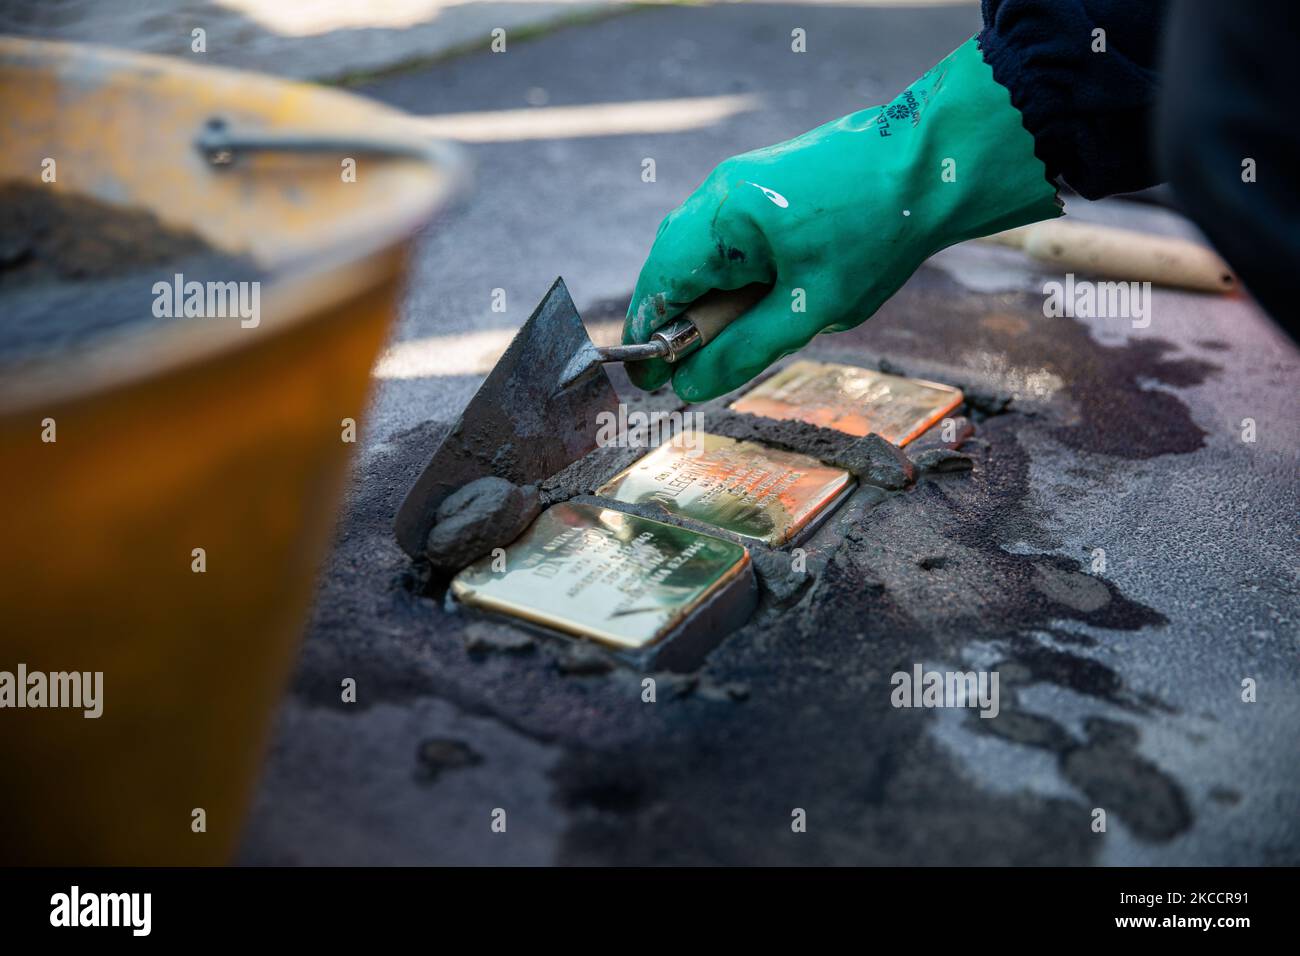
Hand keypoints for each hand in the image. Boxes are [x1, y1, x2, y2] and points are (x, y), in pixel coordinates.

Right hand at [623, 36, 1059, 401]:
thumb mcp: (808, 310)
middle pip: (671, 267)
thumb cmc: (875, 233)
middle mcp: (718, 192)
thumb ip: (744, 350)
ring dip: (707, 298)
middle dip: (677, 321)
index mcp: (721, 219)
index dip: (649, 339)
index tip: (649, 382)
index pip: (659, 287)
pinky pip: (727, 236)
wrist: (932, 163)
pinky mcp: (762, 181)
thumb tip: (688, 386)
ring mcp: (739, 181)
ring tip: (734, 336)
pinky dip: (731, 273)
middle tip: (688, 369)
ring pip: (700, 252)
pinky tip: (761, 298)